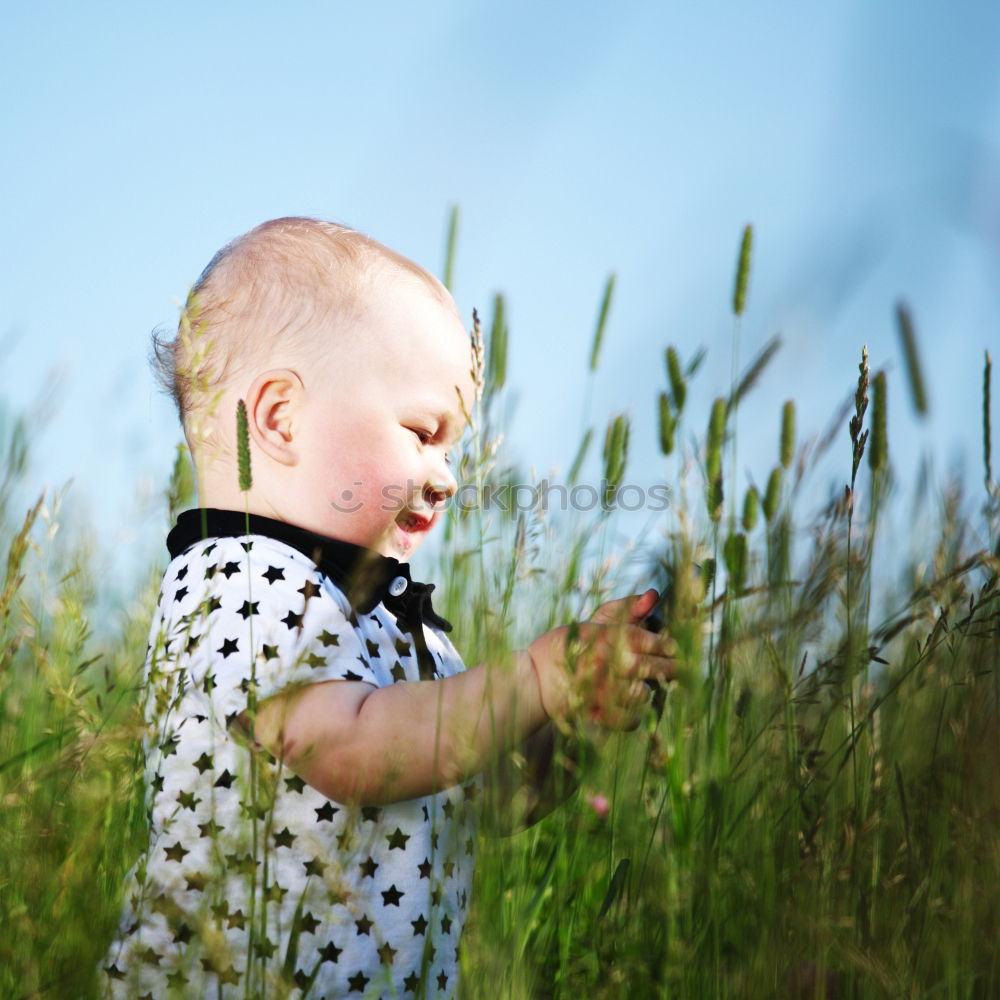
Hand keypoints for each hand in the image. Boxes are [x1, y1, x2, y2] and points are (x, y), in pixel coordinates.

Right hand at [526, 589, 676, 729]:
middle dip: (670, 667)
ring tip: (649, 686)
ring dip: (648, 691)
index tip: (673, 647)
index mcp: (605, 637)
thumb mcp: (592, 623)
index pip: (648, 639)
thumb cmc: (564, 648)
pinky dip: (635, 716)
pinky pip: (629, 720)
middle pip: (650, 666)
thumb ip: (625, 608)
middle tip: (679, 668)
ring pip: (642, 694)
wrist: (533, 680)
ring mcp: (602, 691)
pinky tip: (632, 707)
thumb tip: (655, 594)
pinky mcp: (597, 714)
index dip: (665, 644)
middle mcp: (606, 663)